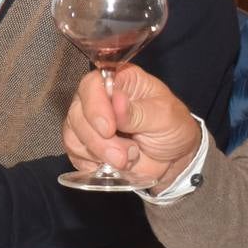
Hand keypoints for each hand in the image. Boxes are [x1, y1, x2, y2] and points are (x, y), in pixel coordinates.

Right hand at [62, 64, 200, 190]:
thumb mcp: (165, 116)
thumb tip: (116, 102)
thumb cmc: (172, 127)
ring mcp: (89, 121)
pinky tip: (112, 165)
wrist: (174, 157)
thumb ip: (139, 112)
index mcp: (120, 81)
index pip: (93, 84)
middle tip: (124, 156)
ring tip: (126, 160)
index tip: (108, 129)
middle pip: (78, 112)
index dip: (95, 106)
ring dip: (98, 153)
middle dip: (99, 140)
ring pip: (73, 134)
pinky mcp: (85, 144)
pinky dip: (92, 163)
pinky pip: (75, 153)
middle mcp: (100, 98)